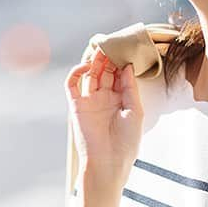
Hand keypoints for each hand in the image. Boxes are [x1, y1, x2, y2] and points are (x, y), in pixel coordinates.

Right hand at [64, 48, 143, 180]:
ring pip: (90, 74)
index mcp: (121, 101)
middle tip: (112, 43)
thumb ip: (130, 88)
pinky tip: (87, 65)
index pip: (120, 75)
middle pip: (105, 72)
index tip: (127, 48)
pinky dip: (77, 72)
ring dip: (94, 61)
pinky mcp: (76, 106)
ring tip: (101, 48)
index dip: (122, 62)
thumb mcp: (136, 111)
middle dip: (108, 57)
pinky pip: (72, 85)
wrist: (109, 163)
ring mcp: (90, 102)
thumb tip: (127, 66)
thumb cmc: (126, 142)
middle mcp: (105, 99)